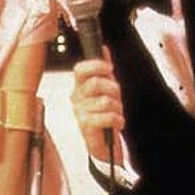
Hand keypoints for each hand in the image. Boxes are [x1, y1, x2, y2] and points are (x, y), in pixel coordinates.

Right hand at [71, 49, 124, 163]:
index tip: (110, 69)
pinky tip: (116, 124)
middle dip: (114, 90)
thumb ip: (104, 70)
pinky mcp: (86, 125)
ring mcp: (79, 112)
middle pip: (96, 83)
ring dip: (118, 108)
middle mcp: (76, 98)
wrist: (104, 145)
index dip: (96, 65)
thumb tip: (104, 49)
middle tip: (117, 99)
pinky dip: (118, 120)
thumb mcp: (107, 90)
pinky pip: (107, 116)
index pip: (80, 69)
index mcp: (80, 87)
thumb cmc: (104, 117)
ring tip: (116, 115)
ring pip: (105, 101)